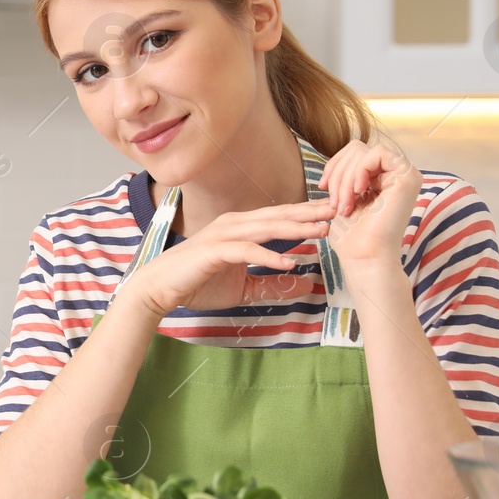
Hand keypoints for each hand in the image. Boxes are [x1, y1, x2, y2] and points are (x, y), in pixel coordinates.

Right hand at [124, 199, 334, 319]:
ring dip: (295, 228)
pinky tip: (290, 261)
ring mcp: (223, 235)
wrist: (160, 289)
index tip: (334, 213)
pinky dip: (269, 255)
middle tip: (338, 209)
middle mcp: (233, 224)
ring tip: (321, 231)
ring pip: (266, 228)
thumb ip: (273, 285)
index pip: (279, 217)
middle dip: (309, 212)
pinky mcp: (214, 251)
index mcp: (240, 228)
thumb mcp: (244, 288)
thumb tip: (307, 285)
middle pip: (278, 215)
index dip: (306, 214)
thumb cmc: (198, 284)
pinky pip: (247, 251)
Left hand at [318, 139, 421, 276]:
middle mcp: (398, 174)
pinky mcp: (408, 176)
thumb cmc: (352, 235)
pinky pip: (377, 154)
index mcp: (385, 177)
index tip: (322, 187)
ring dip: (344, 179)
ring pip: (363, 152)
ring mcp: (406, 174)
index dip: (334, 165)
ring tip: (344, 205)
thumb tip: (338, 158)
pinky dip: (359, 171)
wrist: (365, 257)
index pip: (355, 152)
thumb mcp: (345, 197)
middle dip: (337, 173)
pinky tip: (358, 193)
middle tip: (335, 203)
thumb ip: (347, 176)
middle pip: (357, 149)